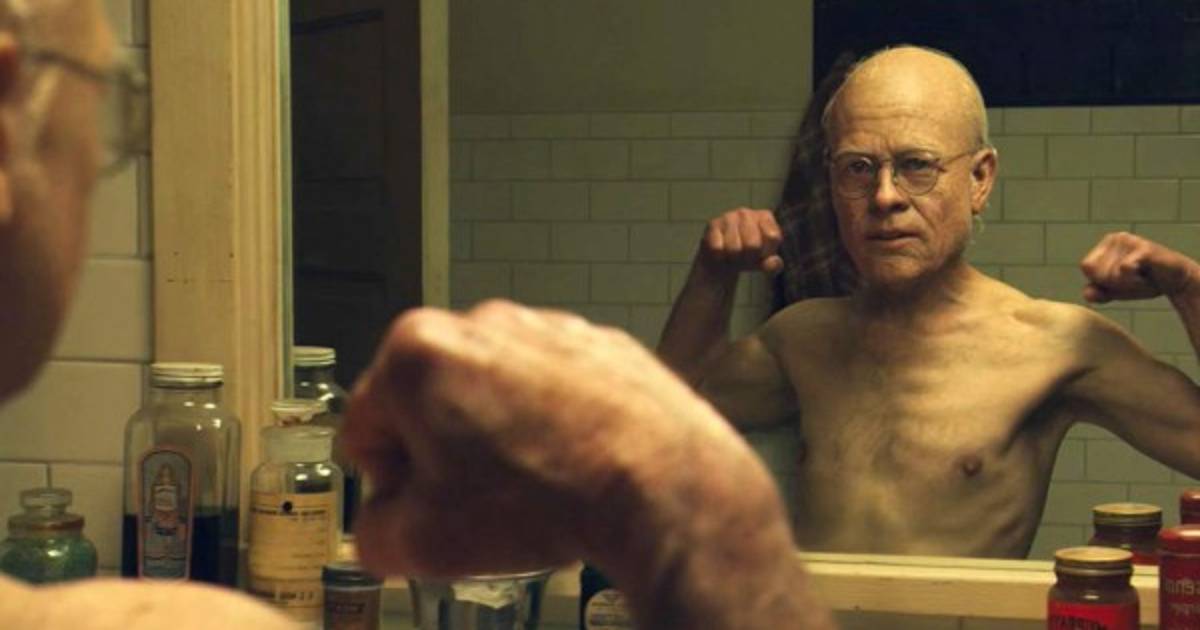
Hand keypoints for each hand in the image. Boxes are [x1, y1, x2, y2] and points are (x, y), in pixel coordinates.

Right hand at [343, 301, 752, 578]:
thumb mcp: (424, 544)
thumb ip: (374, 533)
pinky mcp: (593, 340)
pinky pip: (551, 386)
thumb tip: (383, 526)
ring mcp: (541, 326)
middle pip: (429, 402)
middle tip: (476, 501)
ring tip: (531, 485)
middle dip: (443, 452)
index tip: (417, 507)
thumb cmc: (548, 499)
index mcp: (416, 354)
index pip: (365, 428)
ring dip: (498, 435)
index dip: (387, 482)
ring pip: (492, 391)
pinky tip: (569, 464)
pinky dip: (552, 420)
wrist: (659, 484)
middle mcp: (477, 323)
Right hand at [698, 207, 783, 276]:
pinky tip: (721, 253)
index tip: (761, 253)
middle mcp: (746, 213)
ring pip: (734, 249)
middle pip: (753, 245)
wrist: (720, 259)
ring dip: (733, 259)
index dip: (766, 252)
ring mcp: (728, 217)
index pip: (773, 237)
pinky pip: (719, 249)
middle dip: (748, 258)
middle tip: (744, 258)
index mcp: (764, 216)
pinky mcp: (713, 225)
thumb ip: (773, 265)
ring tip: (733, 256)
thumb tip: (775, 263)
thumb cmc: (747, 256)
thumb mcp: (763, 263)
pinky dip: (721, 257)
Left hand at [1080, 231, 1199, 302]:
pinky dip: (1134, 281)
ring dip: (1128, 284)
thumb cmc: (1143, 282)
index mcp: (1104, 245)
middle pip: (1098, 272)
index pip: (1086, 267)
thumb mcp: (1116, 290)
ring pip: (1111, 274)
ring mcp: (1129, 241)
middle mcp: (1114, 238)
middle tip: (1134, 279)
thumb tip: (1087, 295)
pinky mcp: (1143, 248)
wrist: (1176, 280)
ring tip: (1142, 276)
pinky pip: (1124, 270)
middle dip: (1115, 284)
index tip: (1120, 280)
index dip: (1101, 280)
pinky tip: (1146, 275)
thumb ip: (1098, 293)